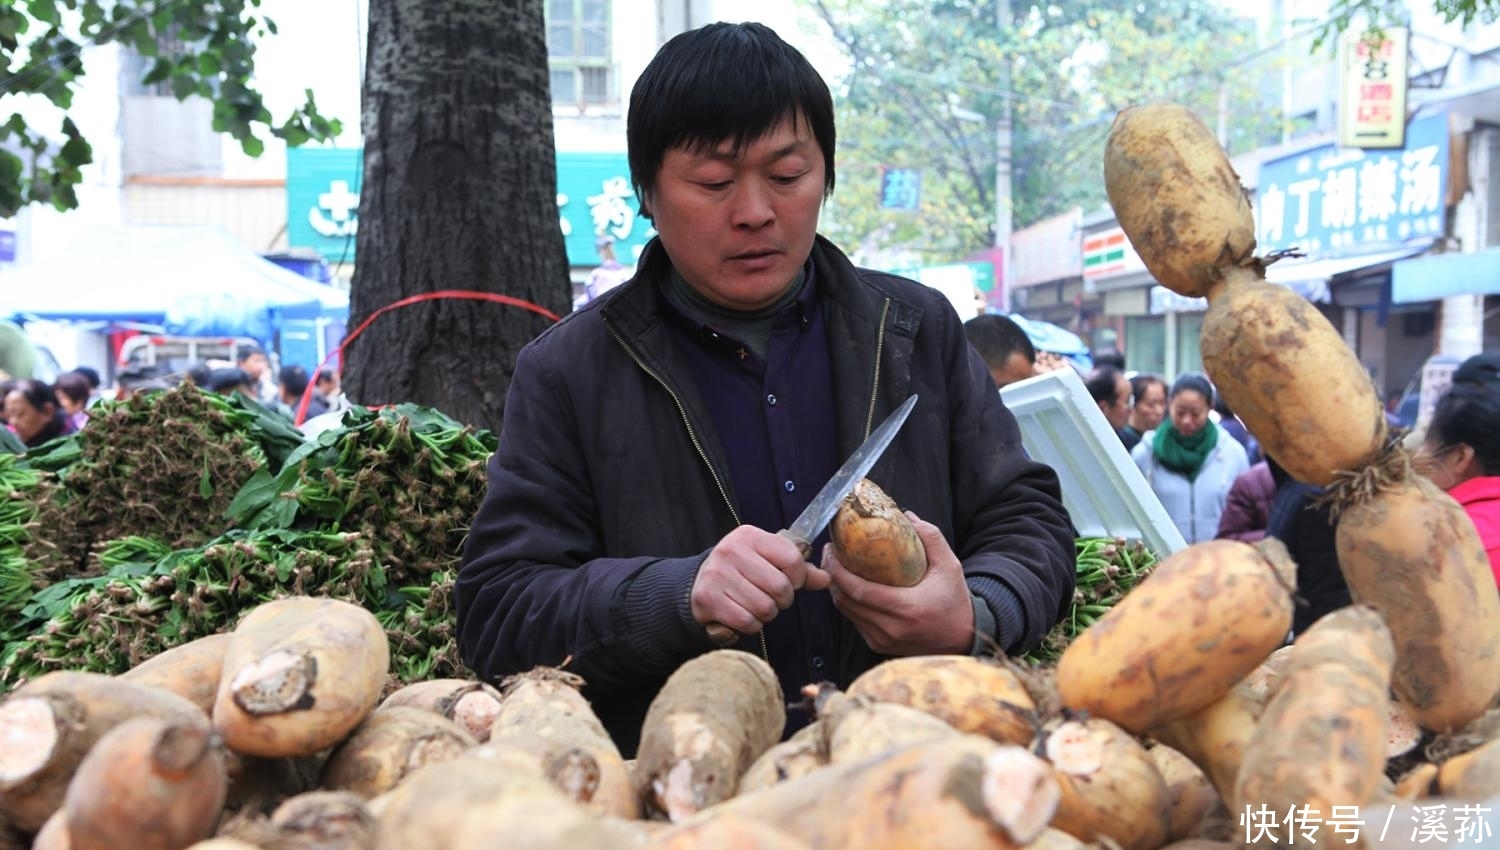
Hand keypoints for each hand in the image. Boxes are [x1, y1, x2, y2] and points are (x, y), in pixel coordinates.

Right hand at [691, 525, 830, 637]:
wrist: (699, 583)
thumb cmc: (741, 570)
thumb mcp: (768, 560)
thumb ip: (798, 569)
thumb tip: (825, 579)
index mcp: (750, 536)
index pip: (792, 559)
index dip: (798, 578)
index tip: (789, 582)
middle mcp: (731, 551)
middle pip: (780, 588)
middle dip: (782, 600)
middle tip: (771, 598)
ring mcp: (717, 574)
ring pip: (765, 608)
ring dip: (766, 614)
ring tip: (755, 605)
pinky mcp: (708, 599)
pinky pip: (747, 622)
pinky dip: (751, 625)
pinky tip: (743, 615)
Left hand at [824, 512, 974, 654]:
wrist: (964, 639)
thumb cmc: (955, 601)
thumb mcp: (950, 566)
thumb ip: (931, 538)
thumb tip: (907, 515)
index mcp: (906, 609)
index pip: (859, 591)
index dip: (838, 572)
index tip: (832, 551)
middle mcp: (891, 629)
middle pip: (846, 603)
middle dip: (832, 577)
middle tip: (829, 554)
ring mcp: (883, 641)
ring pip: (847, 614)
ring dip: (837, 590)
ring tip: (835, 567)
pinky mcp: (879, 646)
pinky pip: (855, 623)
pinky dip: (848, 604)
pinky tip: (848, 587)